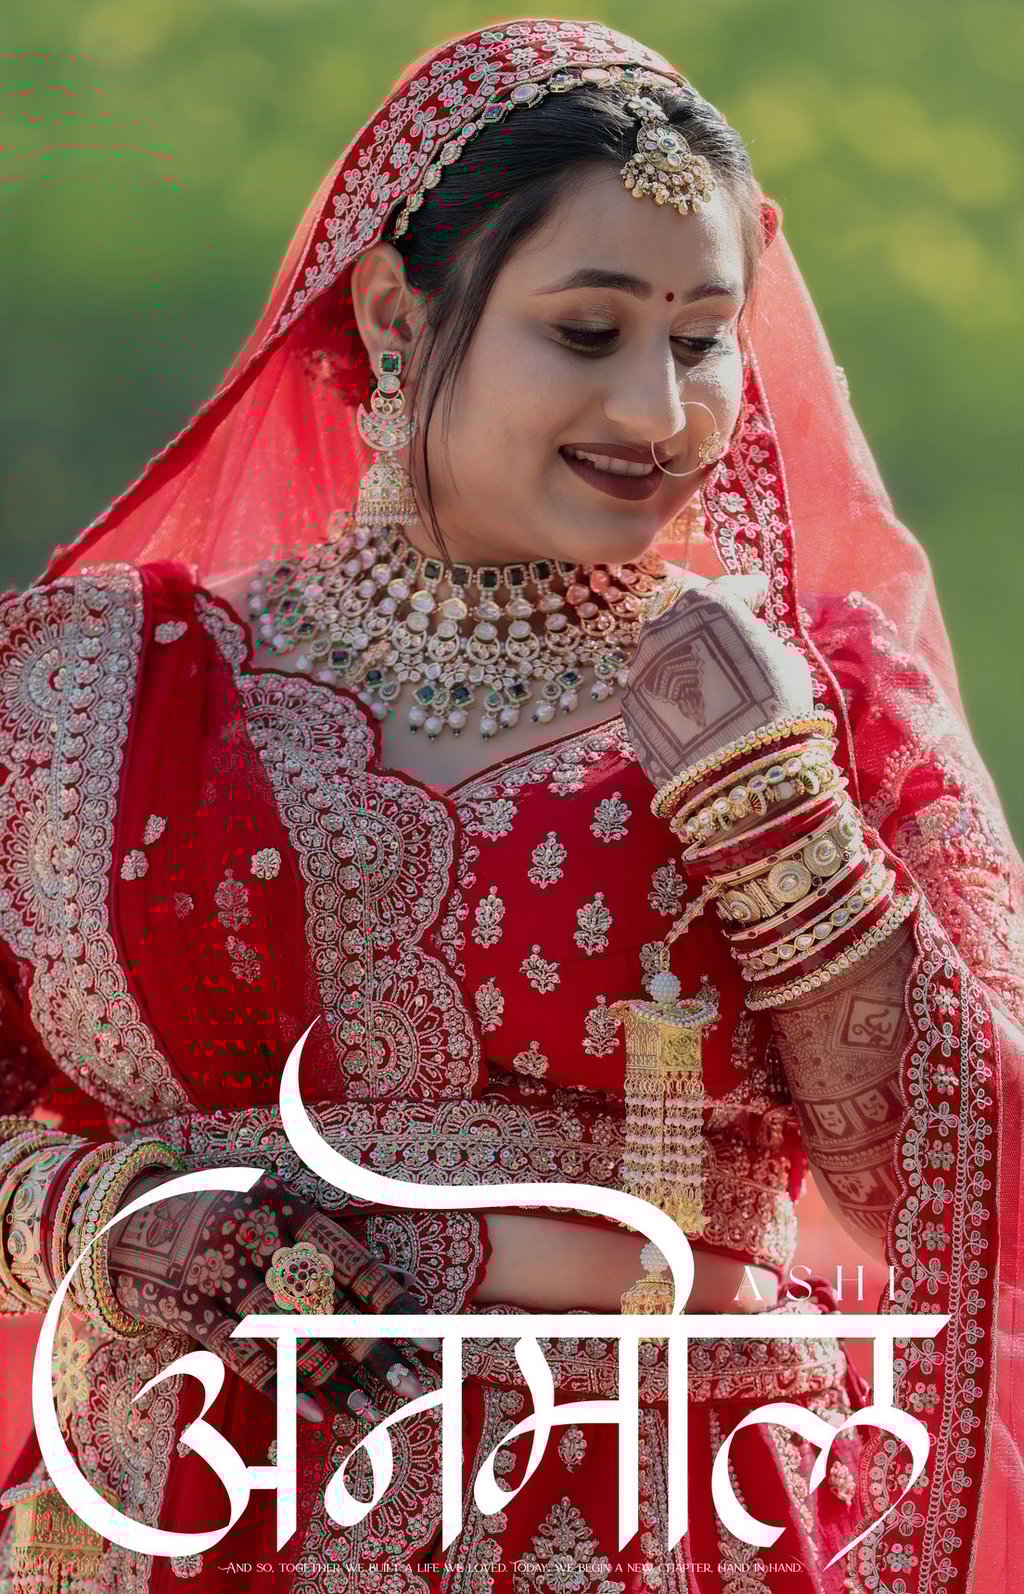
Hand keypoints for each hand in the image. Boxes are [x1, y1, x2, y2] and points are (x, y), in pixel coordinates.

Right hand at [107, 1171, 438, 1426]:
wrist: (123, 1211)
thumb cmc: (217, 1209)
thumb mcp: (268, 1203)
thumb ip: (318, 1240)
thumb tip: (392, 1283)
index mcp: (287, 1203)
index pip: (351, 1258)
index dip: (391, 1299)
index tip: (428, 1334)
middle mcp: (257, 1233)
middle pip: (327, 1297)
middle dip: (373, 1343)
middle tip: (413, 1383)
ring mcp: (219, 1268)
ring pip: (287, 1327)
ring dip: (331, 1373)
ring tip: (367, 1411)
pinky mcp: (186, 1304)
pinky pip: (239, 1348)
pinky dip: (279, 1380)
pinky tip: (312, 1411)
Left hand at [621, 572, 812, 788]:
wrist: (736, 771)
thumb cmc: (775, 708)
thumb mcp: (785, 661)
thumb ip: (761, 639)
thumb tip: (753, 639)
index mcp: (707, 606)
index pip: (732, 588)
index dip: (750, 592)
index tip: (759, 596)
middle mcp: (663, 627)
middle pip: (688, 615)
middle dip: (709, 623)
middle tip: (731, 640)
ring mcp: (641, 666)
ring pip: (665, 651)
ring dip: (685, 658)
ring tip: (710, 682)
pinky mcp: (630, 704)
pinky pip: (655, 687)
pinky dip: (671, 692)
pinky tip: (693, 711)